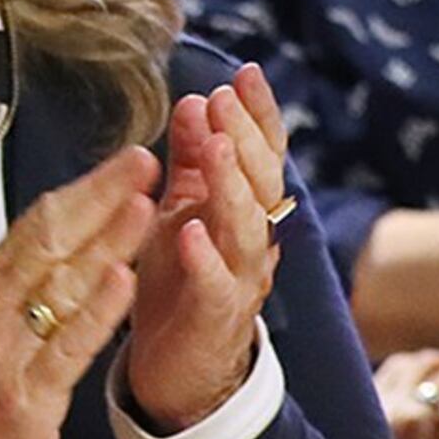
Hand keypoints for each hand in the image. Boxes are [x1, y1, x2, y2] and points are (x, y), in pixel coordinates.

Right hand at [0, 145, 155, 438]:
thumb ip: (25, 277)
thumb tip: (71, 228)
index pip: (38, 220)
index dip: (85, 186)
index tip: (127, 159)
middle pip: (49, 238)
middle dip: (101, 196)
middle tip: (145, 160)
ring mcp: (5, 347)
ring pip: (61, 282)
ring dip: (106, 240)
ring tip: (146, 206)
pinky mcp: (26, 391)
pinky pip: (67, 343)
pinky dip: (97, 310)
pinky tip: (124, 281)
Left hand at [124, 65, 293, 431]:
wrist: (176, 365)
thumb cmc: (180, 279)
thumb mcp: (182, 208)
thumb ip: (191, 160)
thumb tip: (196, 100)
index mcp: (242, 212)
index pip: (260, 156)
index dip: (258, 117)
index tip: (246, 73)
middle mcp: (252, 244)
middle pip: (262, 187)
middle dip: (246, 140)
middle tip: (224, 100)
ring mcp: (240, 283)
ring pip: (248, 232)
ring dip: (232, 188)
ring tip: (217, 148)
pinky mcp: (215, 319)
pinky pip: (215, 287)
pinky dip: (205, 258)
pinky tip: (189, 230)